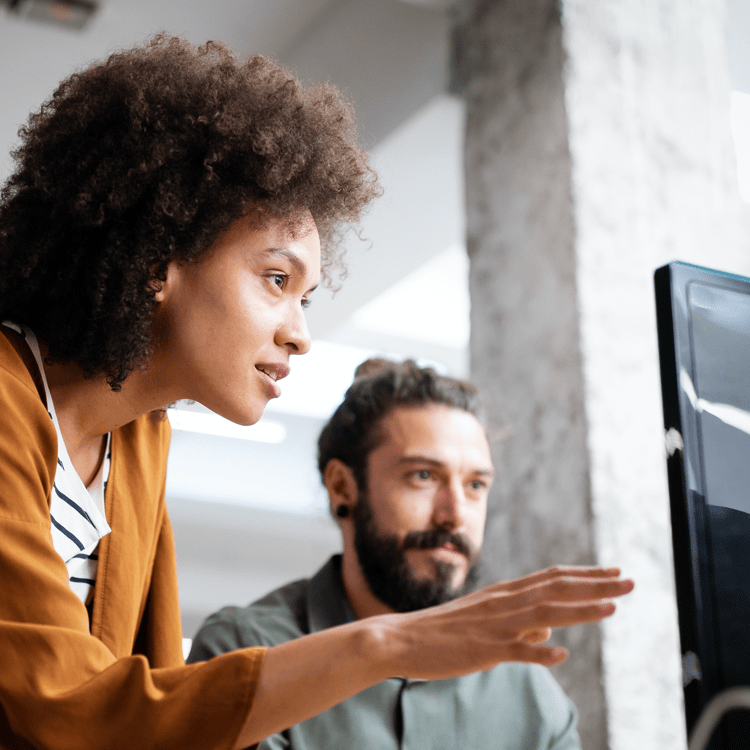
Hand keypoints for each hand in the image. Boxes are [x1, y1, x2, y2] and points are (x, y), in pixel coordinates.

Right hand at [241, 565, 632, 746]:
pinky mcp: (480, 649)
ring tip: (613, 608)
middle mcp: (502, 603)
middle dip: (595, 585)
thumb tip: (553, 629)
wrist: (400, 638)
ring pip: (543, 612)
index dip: (585, 575)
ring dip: (580, 610)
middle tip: (630, 580)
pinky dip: (537, 649)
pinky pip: (513, 650)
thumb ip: (520, 623)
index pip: (552, 578)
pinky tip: (561, 653)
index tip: (614, 572)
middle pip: (555, 589)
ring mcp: (492, 625)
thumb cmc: (444, 632)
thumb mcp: (486, 622)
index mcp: (503, 594)